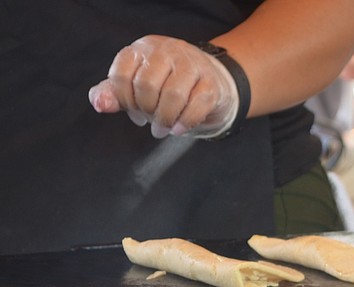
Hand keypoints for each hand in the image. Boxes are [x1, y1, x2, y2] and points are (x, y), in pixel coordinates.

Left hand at [88, 35, 238, 137]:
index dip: (124, 100)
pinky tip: (178, 129)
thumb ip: (112, 93)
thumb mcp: (135, 85)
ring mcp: (192, 64)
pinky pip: (196, 105)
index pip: (121, 75)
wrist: (210, 80)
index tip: (133, 111)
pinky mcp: (212, 82)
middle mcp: (167, 50)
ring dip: (165, 119)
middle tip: (150, 121)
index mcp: (143, 49)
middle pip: (147, 85)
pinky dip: (184, 122)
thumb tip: (100, 104)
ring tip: (162, 129)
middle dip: (146, 110)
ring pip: (173, 95)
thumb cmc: (166, 84)